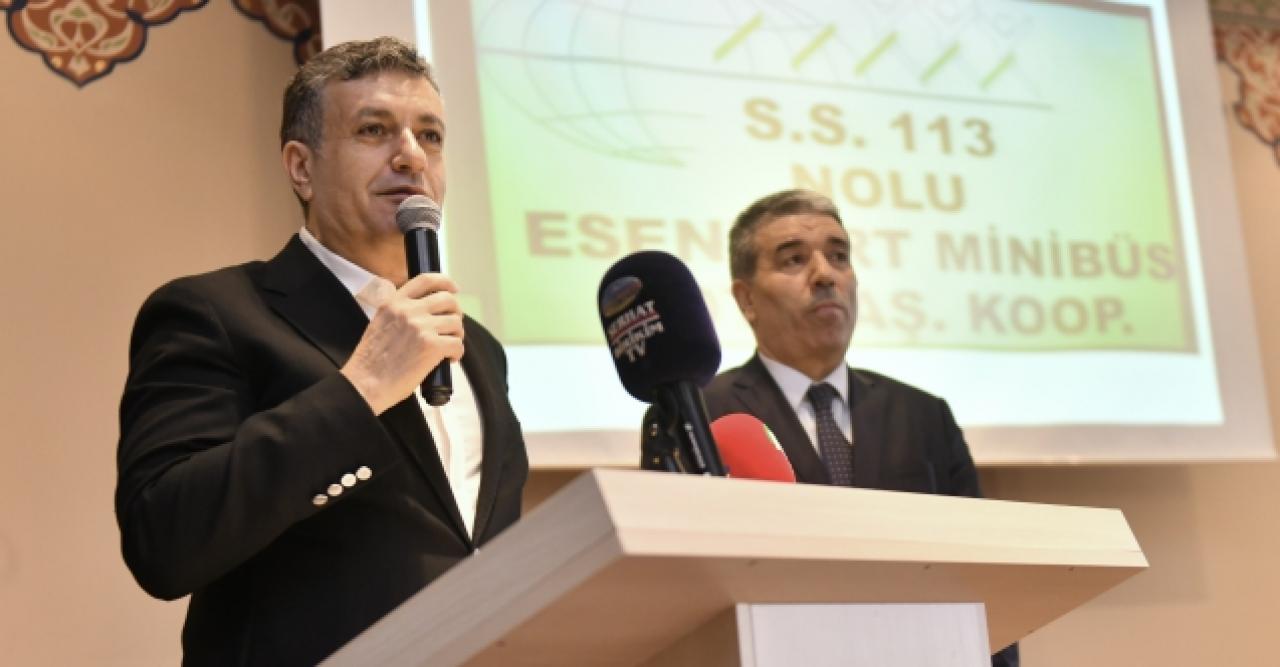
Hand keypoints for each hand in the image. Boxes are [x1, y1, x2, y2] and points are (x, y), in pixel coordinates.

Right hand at [341, 273, 463, 413]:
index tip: (454, 290)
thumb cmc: (371, 362)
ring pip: (456, 322)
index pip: (426, 280)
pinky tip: (448, 360)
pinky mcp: (431, 346)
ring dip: (457, 335)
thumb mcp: (379, 323)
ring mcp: (421, 326)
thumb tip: (427, 313)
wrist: (364, 384)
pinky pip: (457, 344)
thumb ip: (399, 313)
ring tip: (448, 347)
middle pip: (448, 300)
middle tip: (452, 327)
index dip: (445, 282)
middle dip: (456, 313)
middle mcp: (408, 310)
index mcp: (393, 302)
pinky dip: (457, 353)